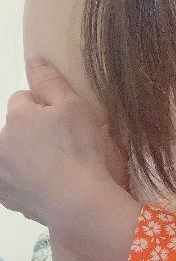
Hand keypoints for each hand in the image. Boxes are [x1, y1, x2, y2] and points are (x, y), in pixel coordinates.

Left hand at [0, 59, 128, 225]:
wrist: (79, 202)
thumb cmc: (81, 151)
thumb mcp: (75, 107)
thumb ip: (50, 80)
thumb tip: (34, 58)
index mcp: (16, 115)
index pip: (24, 99)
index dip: (47, 109)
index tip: (66, 123)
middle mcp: (0, 141)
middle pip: (17, 128)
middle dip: (35, 133)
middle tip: (66, 148)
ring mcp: (0, 172)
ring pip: (14, 155)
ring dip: (29, 157)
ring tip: (60, 170)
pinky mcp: (5, 197)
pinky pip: (14, 182)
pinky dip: (28, 182)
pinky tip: (50, 186)